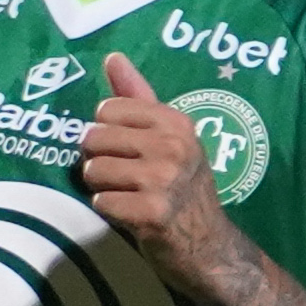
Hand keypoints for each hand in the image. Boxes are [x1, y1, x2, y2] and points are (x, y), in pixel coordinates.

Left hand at [77, 53, 241, 291]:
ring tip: (128, 197)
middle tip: (125, 179)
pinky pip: (101, 203)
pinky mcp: (152, 213)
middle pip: (94, 139)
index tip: (127, 151)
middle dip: (99, 161)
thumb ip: (137, 97)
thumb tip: (113, 57)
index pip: (107, 110)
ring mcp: (164, 180)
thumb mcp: (169, 139)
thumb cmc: (183, 190)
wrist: (210, 248)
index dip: (106, 133)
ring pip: (94, 171)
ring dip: (102, 189)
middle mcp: (174, 147)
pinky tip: (131, 218)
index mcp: (177, 123)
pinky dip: (108, 213)